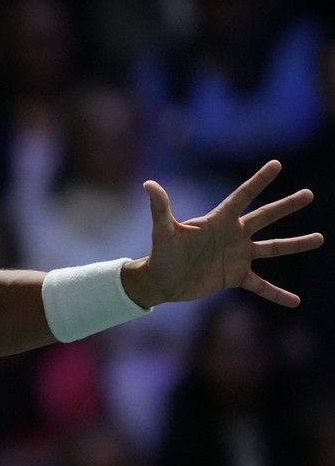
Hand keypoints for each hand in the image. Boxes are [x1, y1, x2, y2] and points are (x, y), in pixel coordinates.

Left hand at [122, 160, 323, 307]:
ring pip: (272, 248)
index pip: (242, 196)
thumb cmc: (160, 253)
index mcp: (218, 220)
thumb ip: (160, 208)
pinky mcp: (236, 276)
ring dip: (295, 244)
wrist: (161, 280)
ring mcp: (237, 255)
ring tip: (319, 238)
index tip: (276, 164)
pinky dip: (277, 294)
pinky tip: (295, 301)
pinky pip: (262, 286)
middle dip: (286, 206)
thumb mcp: (163, 231)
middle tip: (309, 194)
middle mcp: (232, 235)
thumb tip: (148, 184)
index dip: (259, 180)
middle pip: (265, 217)